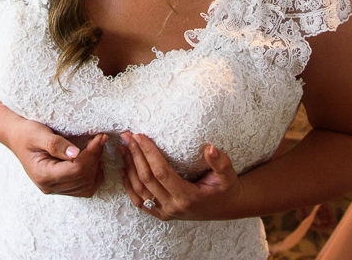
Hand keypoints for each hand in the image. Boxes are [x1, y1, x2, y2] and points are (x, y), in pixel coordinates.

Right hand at [5, 119, 105, 197]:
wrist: (17, 138)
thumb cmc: (27, 134)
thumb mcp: (38, 133)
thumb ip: (56, 144)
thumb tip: (76, 153)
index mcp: (43, 175)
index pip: (76, 170)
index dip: (91, 154)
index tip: (99, 137)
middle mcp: (50, 186)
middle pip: (83, 178)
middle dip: (95, 158)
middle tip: (100, 139)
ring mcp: (56, 189)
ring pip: (87, 186)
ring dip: (96, 167)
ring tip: (97, 149)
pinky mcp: (61, 187)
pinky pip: (84, 188)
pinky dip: (93, 175)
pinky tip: (93, 160)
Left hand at [119, 132, 238, 220]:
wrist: (226, 207)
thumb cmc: (225, 189)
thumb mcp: (228, 175)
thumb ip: (221, 162)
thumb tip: (210, 148)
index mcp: (188, 196)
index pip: (161, 172)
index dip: (149, 153)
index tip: (140, 135)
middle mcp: (174, 207)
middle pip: (147, 179)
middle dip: (135, 155)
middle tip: (127, 136)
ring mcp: (166, 212)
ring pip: (140, 191)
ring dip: (128, 168)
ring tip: (123, 148)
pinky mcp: (162, 214)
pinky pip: (140, 202)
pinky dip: (128, 186)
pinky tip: (124, 169)